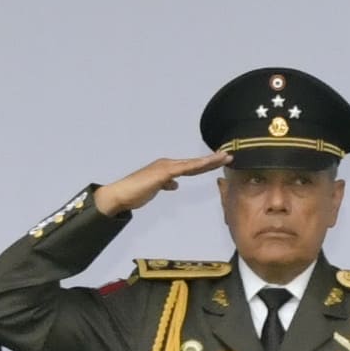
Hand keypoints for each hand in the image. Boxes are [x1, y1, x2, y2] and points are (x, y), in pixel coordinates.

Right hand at [91, 148, 225, 217]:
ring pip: (192, 164)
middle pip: (195, 163)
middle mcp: (168, 164)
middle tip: (229, 156)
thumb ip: (165, 185)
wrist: (121, 194)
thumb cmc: (136, 192)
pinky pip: (184, 169)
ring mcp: (166, 167)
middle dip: (213, 160)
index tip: (220, 161)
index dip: (206, 164)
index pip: (191, 166)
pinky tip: (206, 164)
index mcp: (167, 168)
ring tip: (224, 158)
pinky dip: (196, 165)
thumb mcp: (155, 188)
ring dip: (209, 161)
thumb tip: (175, 185)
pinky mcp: (163, 172)